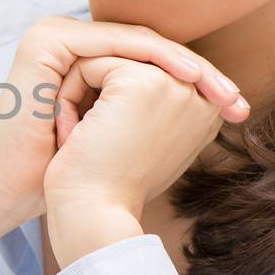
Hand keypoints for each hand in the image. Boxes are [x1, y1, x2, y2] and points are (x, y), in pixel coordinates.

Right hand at [0, 17, 246, 229]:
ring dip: (185, 63)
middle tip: (237, 99)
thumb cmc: (74, 169)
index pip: (150, 58)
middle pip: (148, 48)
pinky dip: (156, 58)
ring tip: (220, 88)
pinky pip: (114, 42)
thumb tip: (219, 102)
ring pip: (136, 42)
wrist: (25, 186)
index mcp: (82, 55)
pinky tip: (189, 77)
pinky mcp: (49, 40)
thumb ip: (159, 105)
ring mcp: (55, 34)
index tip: (237, 110)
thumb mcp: (128, 130)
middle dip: (200, 73)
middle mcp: (67, 38)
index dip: (197, 81)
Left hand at [43, 56, 230, 262]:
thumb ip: (152, 109)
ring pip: (106, 60)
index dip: (108, 98)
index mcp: (205, 112)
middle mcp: (197, 95)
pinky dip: (69, 98)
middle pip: (126, 63)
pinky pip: (91, 65)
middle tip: (84, 141)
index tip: (98, 146)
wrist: (90, 214)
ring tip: (77, 138)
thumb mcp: (138, 142)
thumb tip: (128, 78)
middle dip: (95, 97)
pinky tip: (72, 135)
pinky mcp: (142, 81)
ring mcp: (174, 84)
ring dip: (80, 97)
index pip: (146, 73)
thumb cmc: (108, 188)